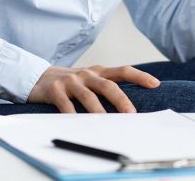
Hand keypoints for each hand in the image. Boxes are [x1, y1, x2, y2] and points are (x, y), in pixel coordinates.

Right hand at [27, 64, 159, 113]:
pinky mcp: (55, 90)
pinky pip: (65, 104)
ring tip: (105, 123)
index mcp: (99, 72)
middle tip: (131, 113)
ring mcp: (71, 81)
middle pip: (108, 85)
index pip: (123, 71)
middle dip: (121, 100)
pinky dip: (72, 114)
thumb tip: (131, 106)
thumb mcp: (91, 80)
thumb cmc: (72, 83)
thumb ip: (107, 87)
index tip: (155, 84)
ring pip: (88, 96)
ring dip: (98, 110)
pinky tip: (77, 123)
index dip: (140, 76)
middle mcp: (87, 74)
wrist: (39, 77)